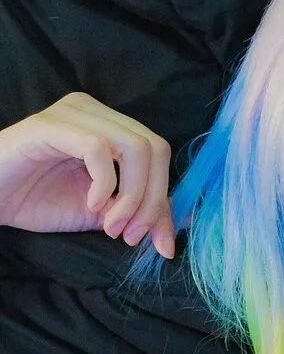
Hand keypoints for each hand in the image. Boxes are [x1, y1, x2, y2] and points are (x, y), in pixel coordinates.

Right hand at [0, 92, 174, 257]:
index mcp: (113, 128)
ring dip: (132, 197)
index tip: (148, 240)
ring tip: (111, 224)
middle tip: (128, 234)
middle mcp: (97, 113)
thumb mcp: (103, 215)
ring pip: (135, 147)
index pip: (160, 156)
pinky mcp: (51, 125)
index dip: (162, 201)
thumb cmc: (40, 200)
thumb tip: (172, 239)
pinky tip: (90, 204)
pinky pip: (99, 148)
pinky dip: (104, 184)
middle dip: (151, 201)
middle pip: (156, 148)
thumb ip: (140, 217)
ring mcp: (75, 114)